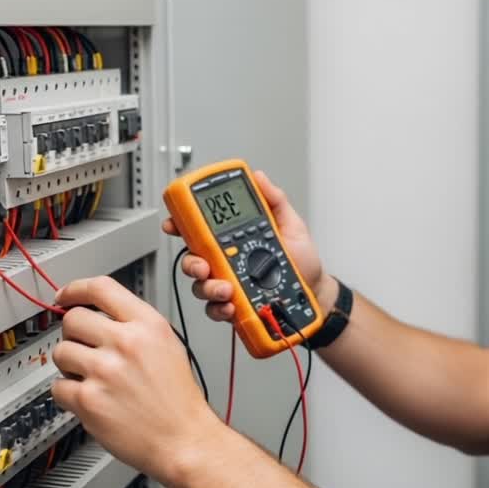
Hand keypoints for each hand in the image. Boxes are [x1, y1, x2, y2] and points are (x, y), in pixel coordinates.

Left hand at [50, 276, 214, 479]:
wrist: (184, 440)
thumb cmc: (178, 399)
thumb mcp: (167, 345)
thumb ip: (134, 326)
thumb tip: (98, 315)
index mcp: (148, 325)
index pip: (101, 288)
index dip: (75, 289)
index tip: (65, 295)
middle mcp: (126, 343)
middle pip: (72, 319)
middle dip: (73, 335)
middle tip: (84, 349)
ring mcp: (105, 371)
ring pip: (60, 352)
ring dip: (69, 365)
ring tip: (91, 378)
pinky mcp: (89, 400)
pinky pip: (58, 387)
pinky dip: (68, 394)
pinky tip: (90, 399)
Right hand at [163, 170, 331, 322]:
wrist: (316, 290)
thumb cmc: (302, 259)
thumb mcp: (291, 225)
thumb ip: (274, 201)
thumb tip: (258, 178)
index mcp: (233, 238)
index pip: (200, 229)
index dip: (180, 224)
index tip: (173, 224)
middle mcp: (225, 261)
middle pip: (192, 260)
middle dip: (191, 263)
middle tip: (204, 266)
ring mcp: (227, 284)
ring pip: (201, 286)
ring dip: (208, 288)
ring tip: (227, 289)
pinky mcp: (234, 306)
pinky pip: (215, 309)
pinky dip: (219, 309)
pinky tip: (231, 306)